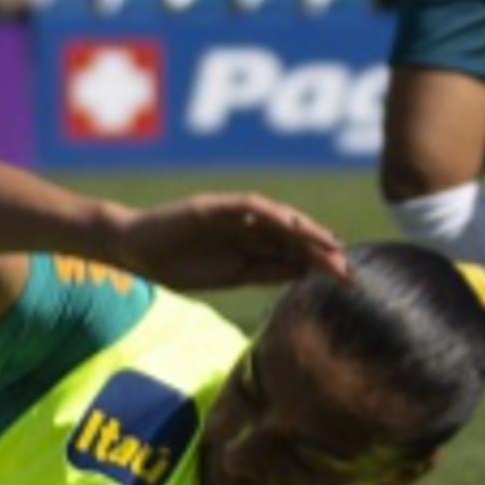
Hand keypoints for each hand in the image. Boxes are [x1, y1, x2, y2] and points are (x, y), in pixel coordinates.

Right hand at [110, 194, 350, 291]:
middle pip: (291, 236)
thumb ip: (264, 272)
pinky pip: (248, 206)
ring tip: (329, 244)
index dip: (319, 263)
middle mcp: (247, 226)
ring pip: (277, 218)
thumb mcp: (230, 276)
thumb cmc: (177, 267)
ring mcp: (231, 214)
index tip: (347, 279)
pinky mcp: (213, 206)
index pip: (292, 252)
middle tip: (348, 268)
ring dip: (305, 231)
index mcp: (250, 246)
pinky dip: (271, 214)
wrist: (136, 253)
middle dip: (320, 250)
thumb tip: (304, 273)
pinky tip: (292, 225)